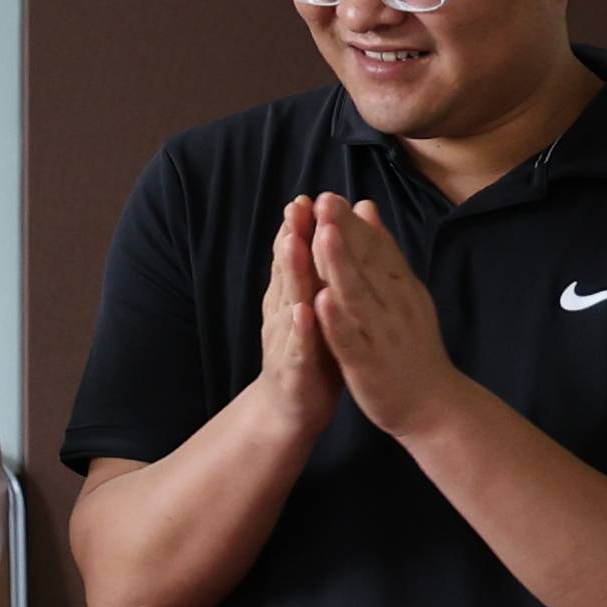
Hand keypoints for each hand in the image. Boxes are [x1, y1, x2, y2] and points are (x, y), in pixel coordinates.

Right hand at [251, 199, 341, 425]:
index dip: (298, 227)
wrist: (293, 410)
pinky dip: (300, 327)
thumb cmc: (311, 355)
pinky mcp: (294, 368)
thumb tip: (323, 235)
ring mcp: (285, 340)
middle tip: (295, 206)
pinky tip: (304, 311)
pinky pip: (297, 345)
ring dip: (290, 271)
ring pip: (288, 300)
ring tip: (293, 242)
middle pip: (286, 269)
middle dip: (291, 236)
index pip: (294, 256)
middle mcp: (283, 313)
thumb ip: (317, 276)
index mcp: (292, 298)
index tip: (306, 196)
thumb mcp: (316, 310)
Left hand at [299, 200, 463, 435]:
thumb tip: (365, 206)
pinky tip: (322, 301)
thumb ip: (382, 251)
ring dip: (340, 265)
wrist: (434, 404)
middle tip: (324, 202)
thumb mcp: (402, 291)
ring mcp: (382, 334)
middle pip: (367, 264)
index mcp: (400, 287)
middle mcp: (394, 305)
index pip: (376, 248)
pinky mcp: (369, 364)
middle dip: (344, 233)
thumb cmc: (411, 345)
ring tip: (323, 236)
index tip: (329, 196)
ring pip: (358, 295)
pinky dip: (338, 320)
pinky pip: (352, 339)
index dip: (352, 223)